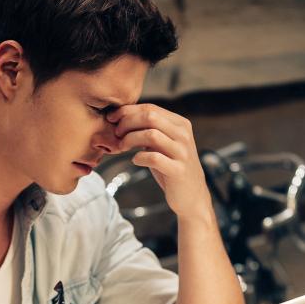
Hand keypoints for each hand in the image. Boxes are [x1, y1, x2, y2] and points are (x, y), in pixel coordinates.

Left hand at [107, 104, 211, 220]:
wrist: (192, 195)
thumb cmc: (171, 167)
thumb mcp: (163, 144)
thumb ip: (149, 129)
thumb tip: (121, 116)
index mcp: (180, 124)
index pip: (151, 108)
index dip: (128, 111)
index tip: (112, 118)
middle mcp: (183, 135)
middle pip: (150, 117)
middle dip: (127, 123)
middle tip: (116, 133)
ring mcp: (182, 152)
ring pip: (151, 135)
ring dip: (130, 139)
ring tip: (122, 147)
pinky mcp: (178, 170)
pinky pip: (154, 158)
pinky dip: (139, 157)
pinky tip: (135, 160)